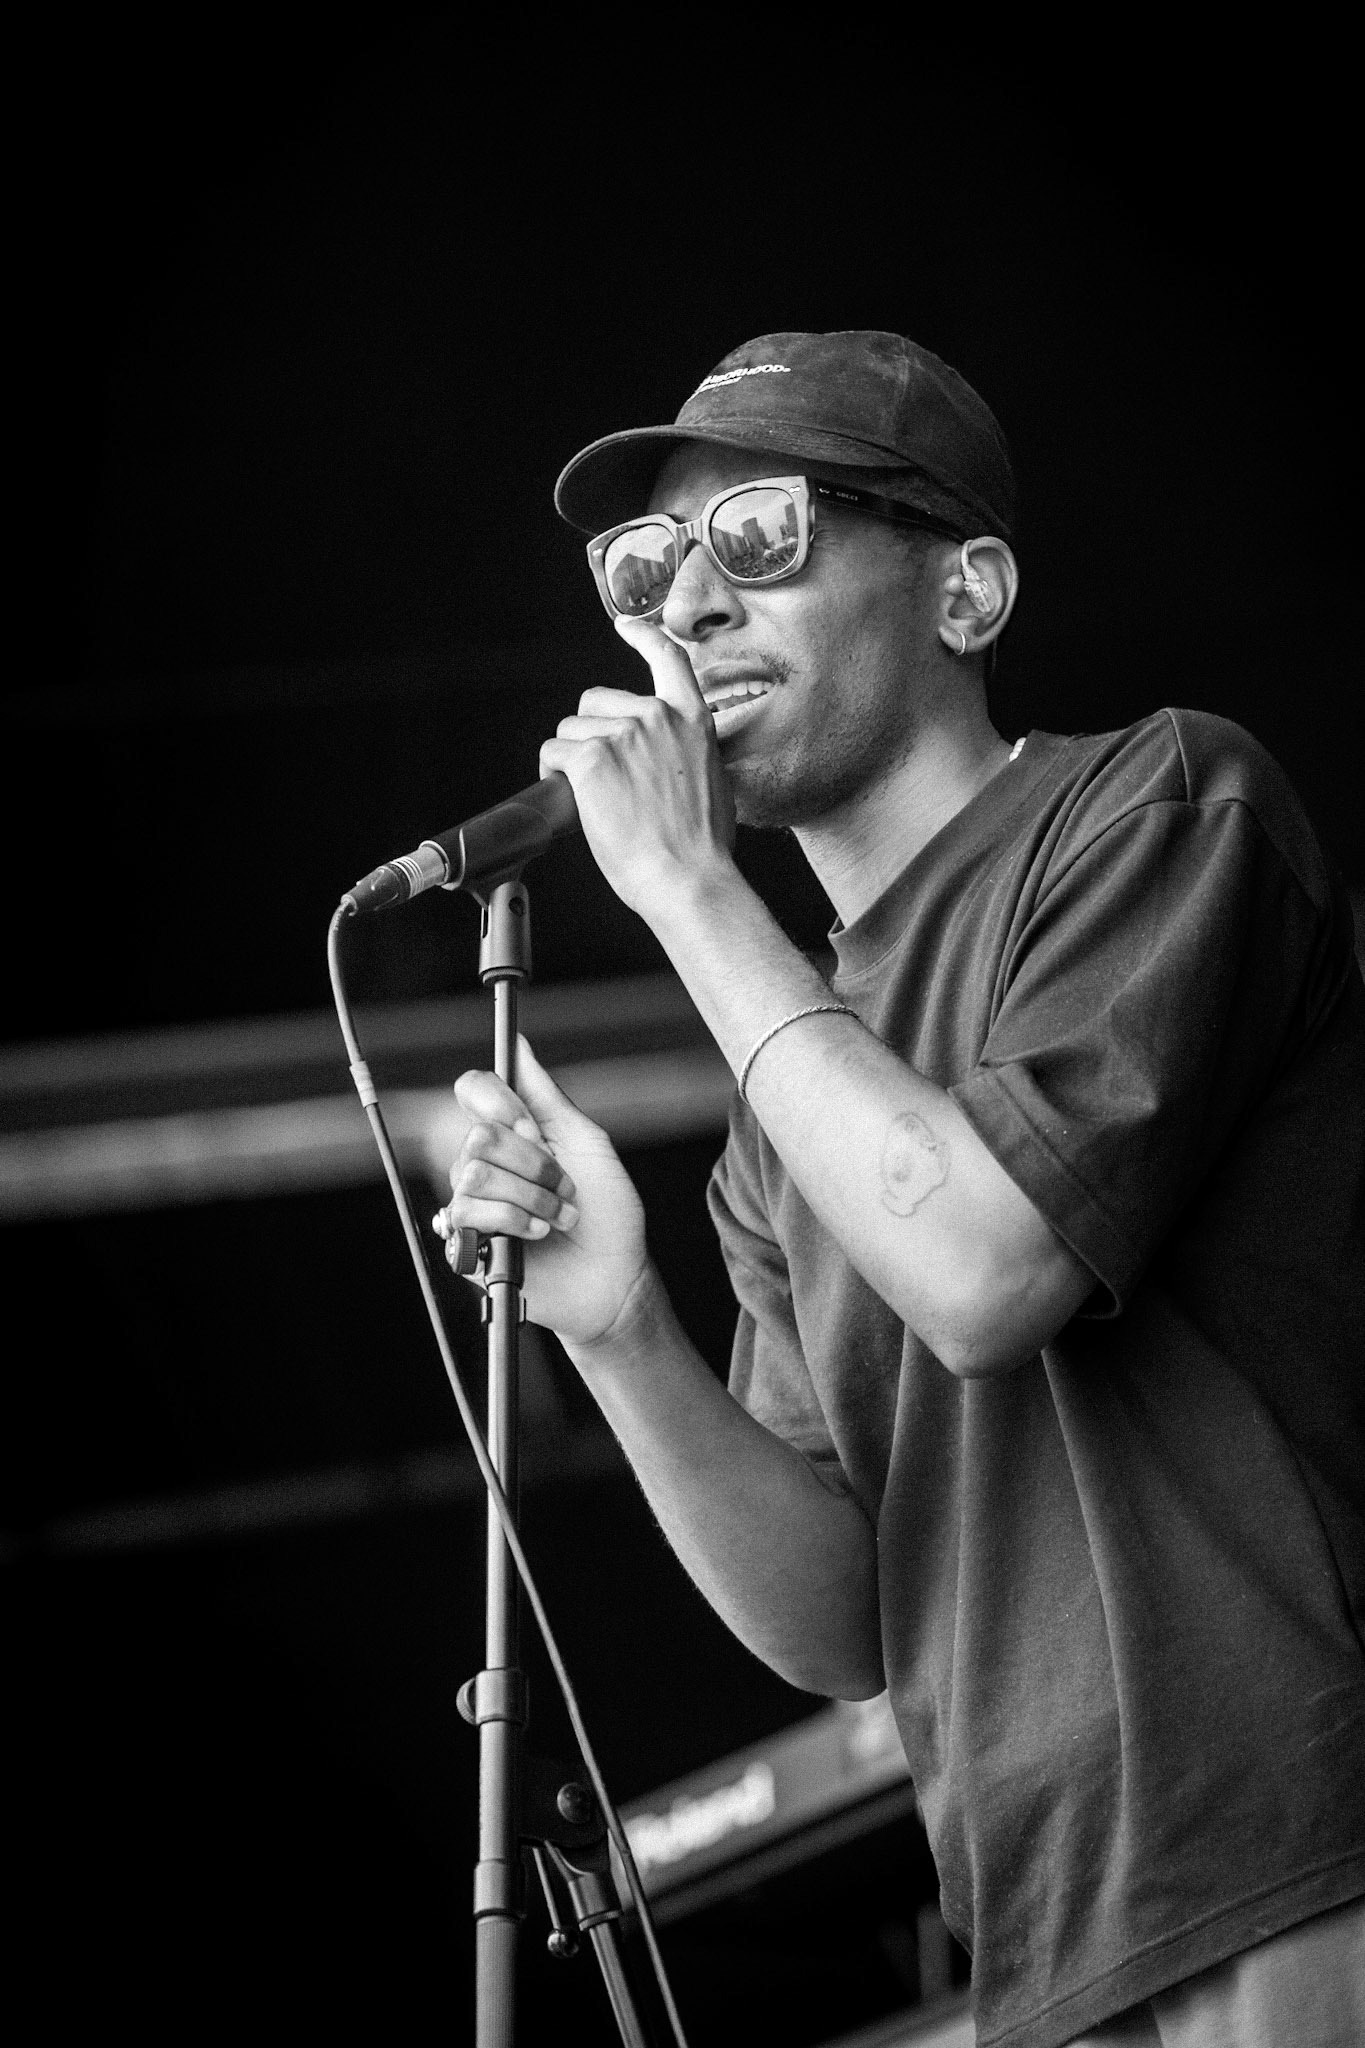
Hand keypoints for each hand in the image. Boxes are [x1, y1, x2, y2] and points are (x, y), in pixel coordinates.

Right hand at [433, 1036, 649, 1346]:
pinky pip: (466, 1214)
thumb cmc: (607, 1212)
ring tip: (559, 1215)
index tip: (534, 1127)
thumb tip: (519, 1044)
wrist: (616, 1277)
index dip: (500, 1103)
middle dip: (533, 1163)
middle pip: (479, 1135)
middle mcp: (486, 1163)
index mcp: (513, 1134)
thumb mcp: (586, 1143)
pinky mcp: (467, 1243)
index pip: (475, 1091)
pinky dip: (513, 1221)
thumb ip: (548, 1096)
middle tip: (564, 1185)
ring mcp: (474, 1204)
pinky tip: (537, 1234)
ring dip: (530, 1196)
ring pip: (473, 1174)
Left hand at [537, 617, 735, 921]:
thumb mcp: (712, 781)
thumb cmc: (700, 847)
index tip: (626, 626)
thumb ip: (687, 754)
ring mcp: (623, 734)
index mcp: (693, 720)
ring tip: (593, 798)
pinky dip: (553, 774)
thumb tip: (664, 764)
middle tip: (602, 777)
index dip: (643, 638)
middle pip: (596, 700)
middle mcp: (658, 717)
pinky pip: (554, 753)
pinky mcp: (592, 758)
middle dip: (589, 732)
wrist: (688, 878)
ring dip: (571, 759)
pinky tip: (572, 799)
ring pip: (570, 729)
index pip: (668, 659)